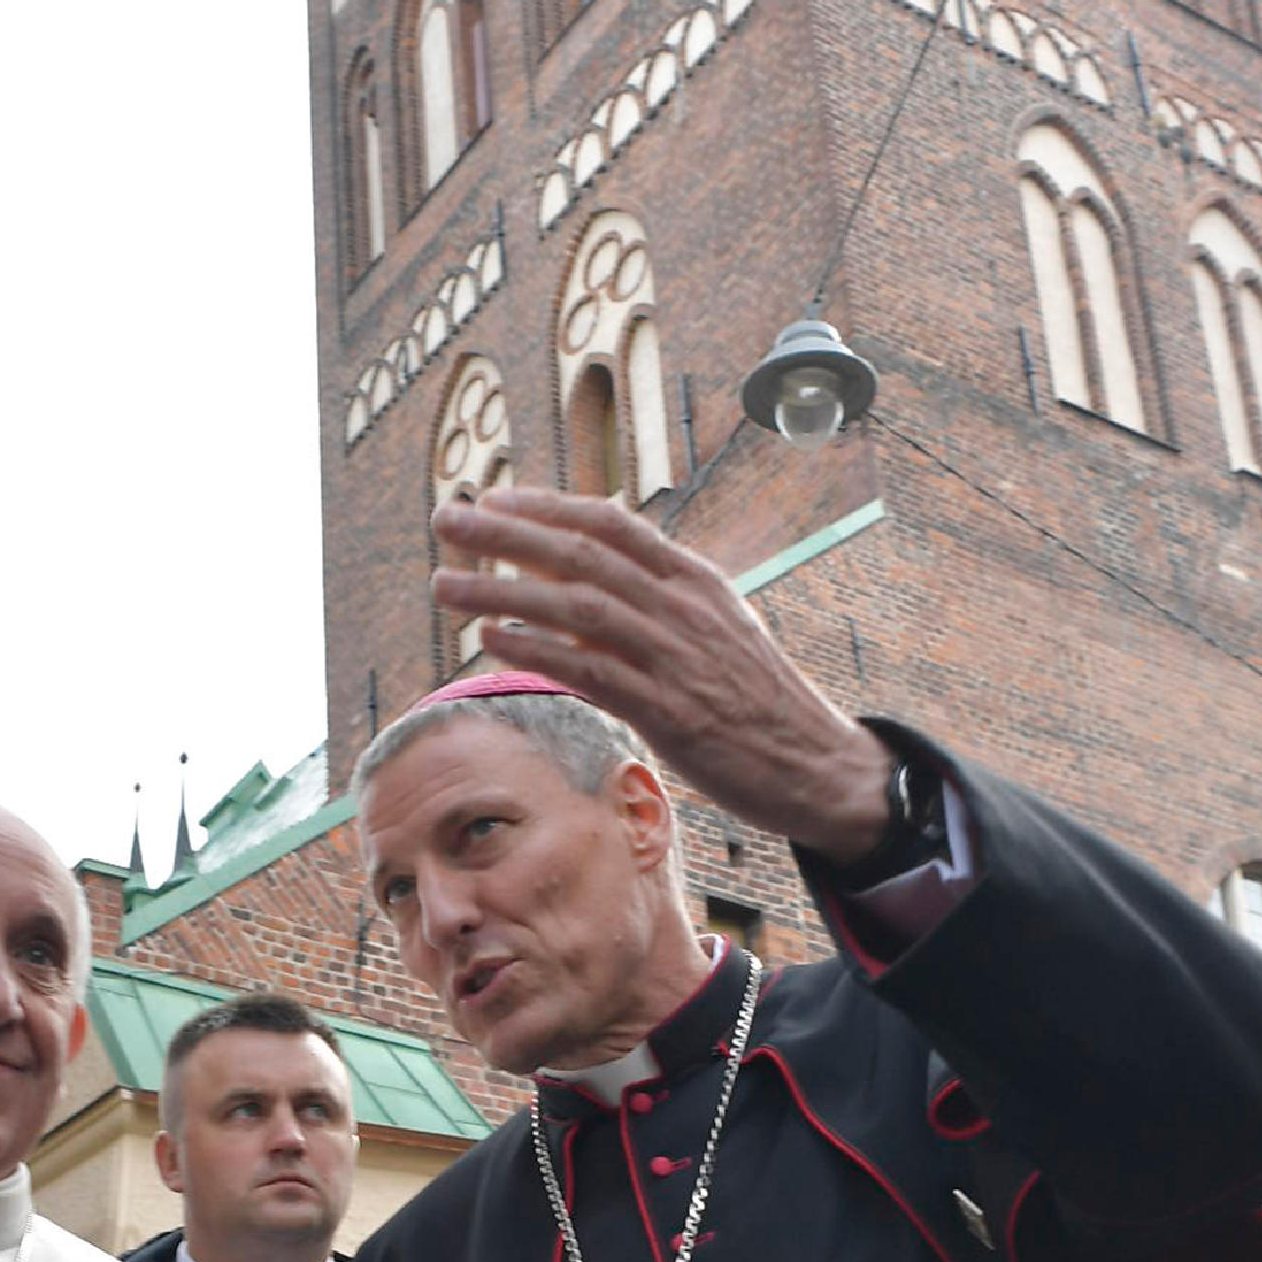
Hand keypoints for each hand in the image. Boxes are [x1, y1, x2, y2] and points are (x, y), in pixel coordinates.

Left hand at [432, 488, 891, 861]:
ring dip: (501, 591)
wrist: (816, 763)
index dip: (546, 506)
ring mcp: (676, 657)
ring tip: (445, 583)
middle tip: (447, 518)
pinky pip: (591, 671)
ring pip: (574, 607)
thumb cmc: (758, 701)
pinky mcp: (669, 712)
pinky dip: (537, 651)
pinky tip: (491, 640)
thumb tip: (591, 584)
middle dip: (505, 534)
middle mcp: (682, 607)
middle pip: (580, 554)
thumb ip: (658, 602)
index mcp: (694, 580)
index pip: (611, 523)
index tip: (493, 499)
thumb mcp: (717, 630)